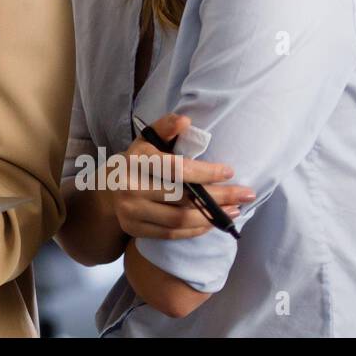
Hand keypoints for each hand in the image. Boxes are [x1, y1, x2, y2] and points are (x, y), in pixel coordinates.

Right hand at [111, 113, 255, 240]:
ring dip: (211, 217)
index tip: (230, 172)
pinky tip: (212, 223)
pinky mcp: (134, 229)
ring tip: (234, 210)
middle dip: (219, 197)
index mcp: (136, 160)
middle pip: (182, 197)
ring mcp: (131, 211)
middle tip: (245, 194)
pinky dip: (196, 230)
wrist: (110, 188)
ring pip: (179, 219)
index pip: (176, 169)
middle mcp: (130, 186)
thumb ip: (165, 128)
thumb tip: (185, 121)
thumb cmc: (139, 160)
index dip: (205, 172)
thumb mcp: (147, 139)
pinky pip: (171, 234)